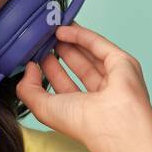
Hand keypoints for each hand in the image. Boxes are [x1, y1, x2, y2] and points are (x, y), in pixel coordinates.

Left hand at [15, 23, 151, 149]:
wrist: (111, 122)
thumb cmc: (81, 123)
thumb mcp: (42, 108)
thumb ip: (28, 88)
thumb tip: (30, 67)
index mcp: (82, 108)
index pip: (63, 83)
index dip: (49, 68)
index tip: (34, 54)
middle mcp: (100, 93)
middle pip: (78, 65)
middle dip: (59, 50)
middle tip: (43, 37)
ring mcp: (113, 77)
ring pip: (89, 53)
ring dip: (70, 40)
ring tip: (50, 29)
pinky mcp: (123, 62)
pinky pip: (99, 44)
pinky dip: (80, 35)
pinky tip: (61, 30)